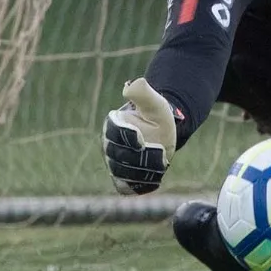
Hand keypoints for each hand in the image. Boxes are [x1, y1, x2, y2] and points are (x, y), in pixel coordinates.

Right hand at [103, 78, 177, 194]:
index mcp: (113, 125)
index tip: (142, 137)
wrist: (160, 132)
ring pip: (122, 173)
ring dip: (142, 172)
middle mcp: (109, 145)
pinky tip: (153, 182)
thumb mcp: (154, 101)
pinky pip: (125, 186)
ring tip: (161, 164)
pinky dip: (137, 187)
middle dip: (139, 157)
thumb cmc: (156, 114)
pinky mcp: (122, 178)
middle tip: (160, 152)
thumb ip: (143, 93)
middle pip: (118, 157)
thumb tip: (133, 84)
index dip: (129, 137)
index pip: (115, 134)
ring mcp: (114, 163)